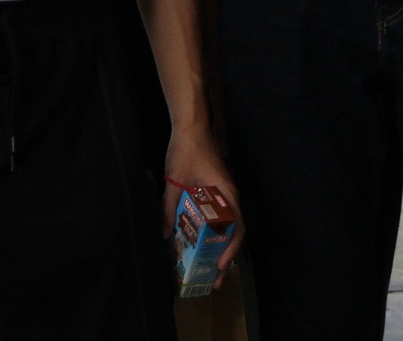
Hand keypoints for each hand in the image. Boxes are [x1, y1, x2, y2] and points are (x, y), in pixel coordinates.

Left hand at [164, 125, 243, 285]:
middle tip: (216, 278)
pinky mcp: (216, 187)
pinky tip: (200, 238)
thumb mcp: (175, 181)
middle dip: (226, 256)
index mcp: (226, 194)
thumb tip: (165, 234)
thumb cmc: (187, 150)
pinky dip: (214, 230)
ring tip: (209, 265)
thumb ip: (169, 208)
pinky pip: (219, 214)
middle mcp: (230, 195)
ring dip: (221, 244)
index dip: (231, 249)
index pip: (237, 227)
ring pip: (228, 223)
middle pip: (234, 230)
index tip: (222, 266)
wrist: (191, 124)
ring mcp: (224, 191)